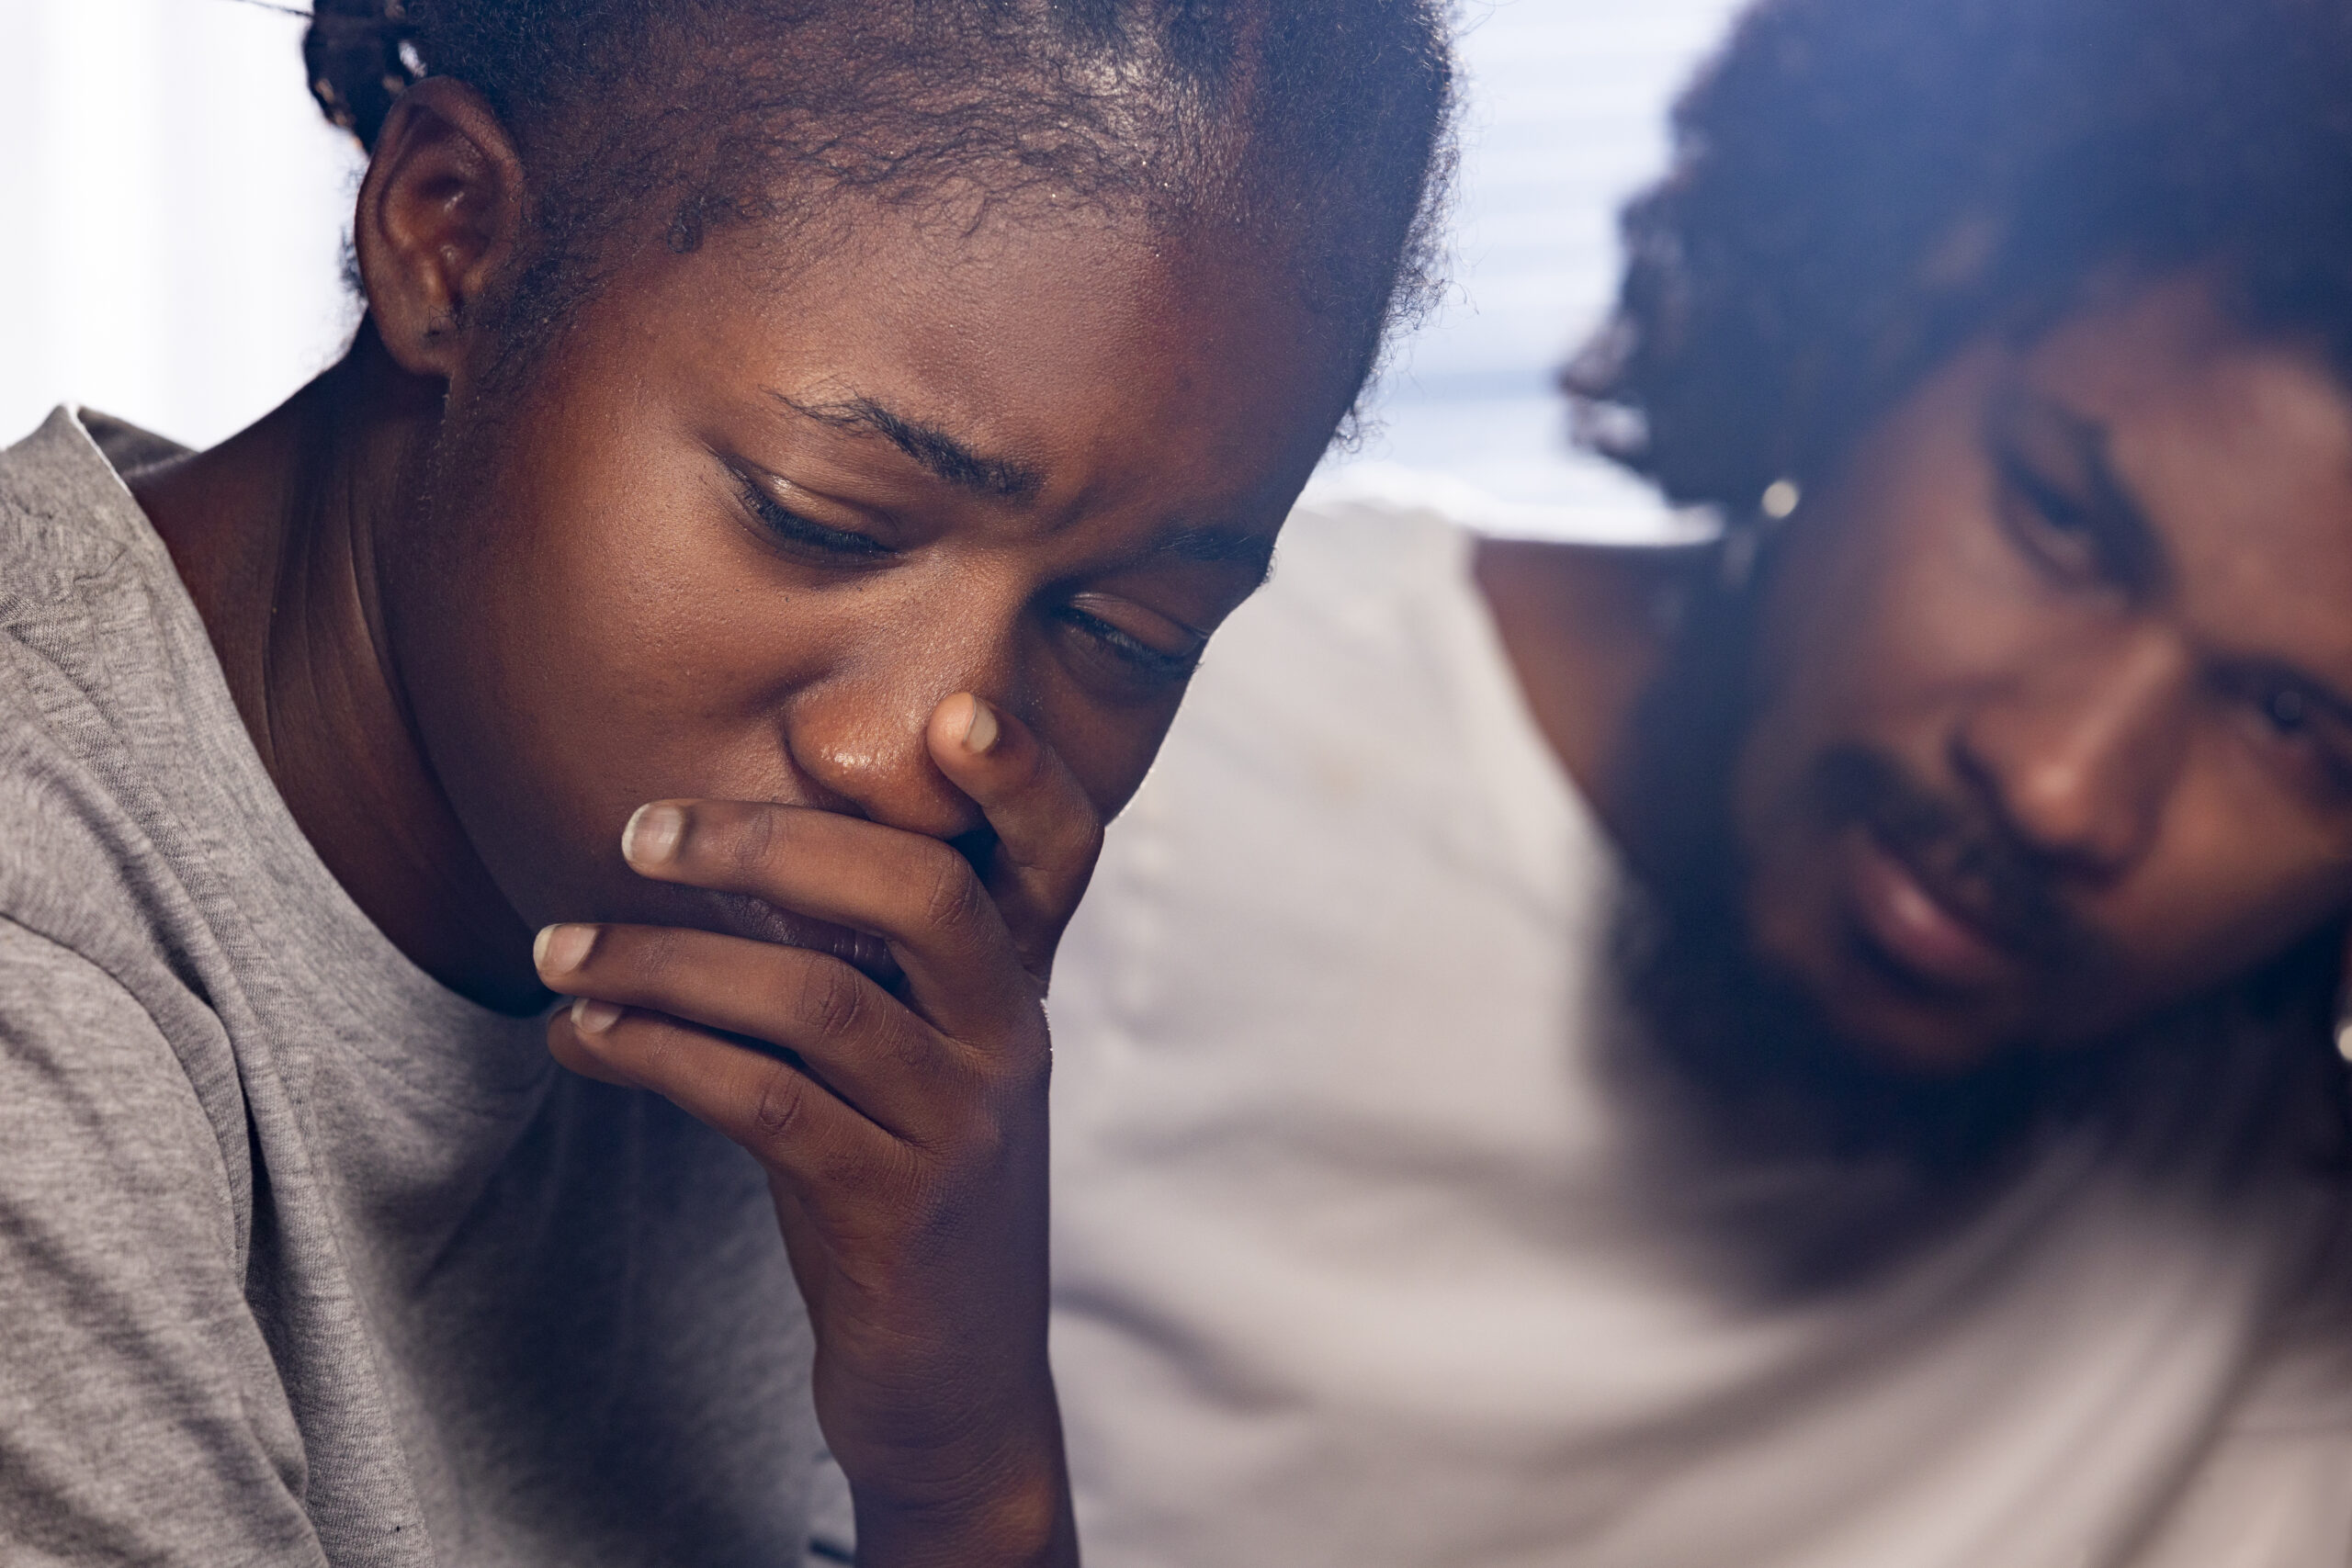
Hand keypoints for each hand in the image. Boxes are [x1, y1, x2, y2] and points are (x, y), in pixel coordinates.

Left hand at [533, 694, 1096, 1567]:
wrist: (951, 1383)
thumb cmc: (903, 1187)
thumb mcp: (906, 1062)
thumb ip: (855, 958)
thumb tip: (711, 840)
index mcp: (1015, 988)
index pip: (1060, 855)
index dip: (1023, 776)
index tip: (953, 710)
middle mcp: (1006, 1043)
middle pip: (923, 897)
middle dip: (773, 844)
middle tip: (641, 830)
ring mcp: (959, 1129)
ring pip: (815, 1002)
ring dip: (664, 962)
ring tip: (556, 948)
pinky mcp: (894, 1211)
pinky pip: (761, 1103)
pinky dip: (654, 1053)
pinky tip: (579, 1034)